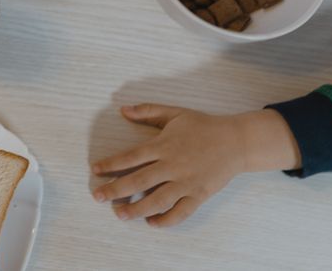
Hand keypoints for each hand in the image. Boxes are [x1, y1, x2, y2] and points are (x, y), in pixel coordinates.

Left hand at [91, 105, 299, 226]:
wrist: (236, 141)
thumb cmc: (203, 126)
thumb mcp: (175, 113)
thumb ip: (148, 111)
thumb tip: (122, 109)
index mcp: (163, 145)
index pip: (130, 157)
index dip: (110, 164)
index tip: (95, 170)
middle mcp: (172, 165)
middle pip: (139, 181)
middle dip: (115, 190)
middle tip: (97, 197)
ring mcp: (186, 182)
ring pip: (157, 200)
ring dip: (136, 209)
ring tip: (120, 214)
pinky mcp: (199, 194)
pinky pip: (181, 211)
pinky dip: (166, 220)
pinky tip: (152, 222)